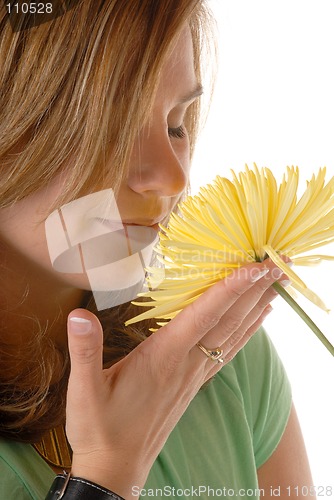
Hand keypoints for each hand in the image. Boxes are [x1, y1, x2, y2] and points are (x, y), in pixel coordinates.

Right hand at [65, 259, 286, 497]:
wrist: (116, 468)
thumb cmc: (99, 429)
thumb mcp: (84, 391)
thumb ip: (85, 351)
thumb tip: (78, 315)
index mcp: (164, 358)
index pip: (203, 316)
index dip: (229, 289)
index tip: (254, 267)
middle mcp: (186, 363)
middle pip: (229, 321)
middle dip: (256, 291)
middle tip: (280, 264)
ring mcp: (193, 374)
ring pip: (234, 335)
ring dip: (257, 307)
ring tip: (278, 285)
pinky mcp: (193, 383)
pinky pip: (228, 351)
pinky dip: (246, 332)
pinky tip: (257, 320)